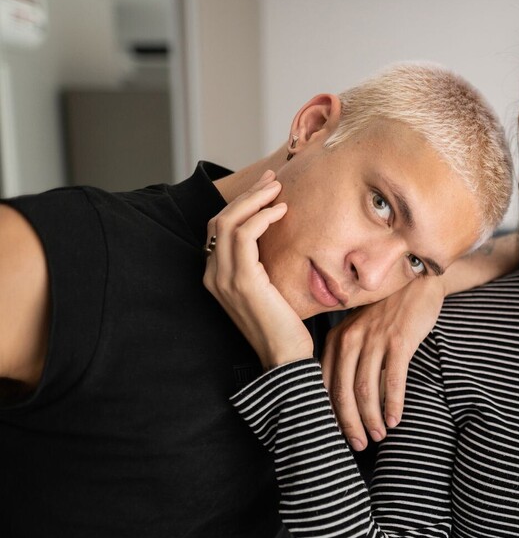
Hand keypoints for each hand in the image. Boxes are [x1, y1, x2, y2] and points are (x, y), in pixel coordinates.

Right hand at [203, 171, 313, 368]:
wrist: (285, 357)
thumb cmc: (284, 325)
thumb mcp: (270, 288)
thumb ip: (263, 265)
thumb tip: (280, 237)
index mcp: (216, 276)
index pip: (219, 229)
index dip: (240, 204)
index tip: (266, 189)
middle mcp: (213, 275)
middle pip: (220, 220)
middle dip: (246, 195)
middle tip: (272, 180)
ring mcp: (224, 279)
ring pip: (228, 222)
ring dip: (254, 200)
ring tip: (278, 190)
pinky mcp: (242, 282)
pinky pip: (244, 236)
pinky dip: (261, 218)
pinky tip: (281, 211)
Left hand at [321, 275, 444, 448]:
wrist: (419, 279)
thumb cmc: (391, 307)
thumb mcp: (362, 327)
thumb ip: (353, 355)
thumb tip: (351, 394)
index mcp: (337, 338)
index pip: (327, 384)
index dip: (331, 413)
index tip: (339, 434)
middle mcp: (351, 339)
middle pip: (343, 392)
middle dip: (349, 424)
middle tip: (358, 445)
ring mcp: (374, 340)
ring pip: (366, 390)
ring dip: (372, 419)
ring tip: (379, 436)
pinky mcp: (399, 341)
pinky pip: (393, 380)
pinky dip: (393, 404)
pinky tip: (396, 419)